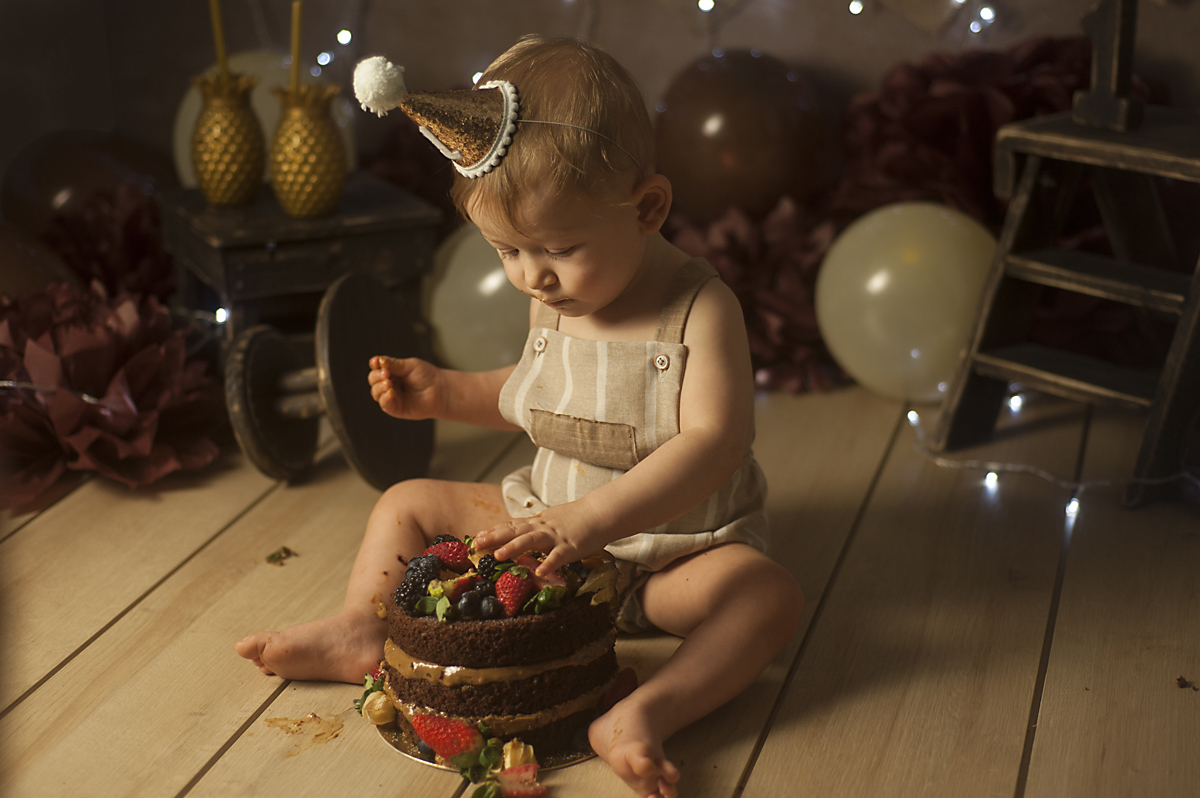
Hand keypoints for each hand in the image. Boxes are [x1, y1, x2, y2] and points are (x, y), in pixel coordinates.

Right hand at [368, 356, 442, 419]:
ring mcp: (392, 397)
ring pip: (376, 392)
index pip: (377, 368)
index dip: (374, 364)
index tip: (376, 362)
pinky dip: (385, 398)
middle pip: (373, 380)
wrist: (441, 390)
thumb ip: (394, 364)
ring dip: (379, 387)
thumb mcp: (410, 366)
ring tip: (388, 383)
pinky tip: (391, 392)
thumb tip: (378, 361)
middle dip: (376, 376)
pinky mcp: (396, 408)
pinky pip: (384, 404)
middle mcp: (390, 384)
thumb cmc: (427, 375)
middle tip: (386, 373)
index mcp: (392, 371)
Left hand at [475, 502, 604, 576]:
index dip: (494, 531)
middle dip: (495, 537)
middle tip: (477, 543)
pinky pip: (558, 556)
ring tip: (497, 555)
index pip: (512, 526)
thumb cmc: (578, 518)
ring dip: (513, 547)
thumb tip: (522, 534)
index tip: (476, 537)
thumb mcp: (553, 520)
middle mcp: (543, 527)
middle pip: (515, 531)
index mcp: (538, 522)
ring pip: (531, 540)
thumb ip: (538, 528)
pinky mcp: (570, 546)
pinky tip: (539, 573)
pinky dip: (548, 564)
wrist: (601, 512)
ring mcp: (556, 537)